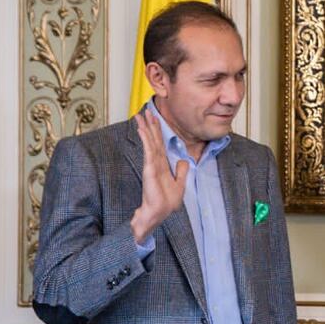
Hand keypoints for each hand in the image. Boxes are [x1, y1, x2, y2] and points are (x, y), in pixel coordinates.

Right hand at [130, 110, 188, 243]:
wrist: (159, 213)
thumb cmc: (166, 202)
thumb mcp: (180, 185)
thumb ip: (181, 172)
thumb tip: (183, 161)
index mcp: (162, 165)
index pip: (159, 144)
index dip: (157, 131)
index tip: (154, 118)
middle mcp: (155, 162)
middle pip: (153, 139)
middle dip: (150, 124)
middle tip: (146, 110)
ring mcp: (151, 164)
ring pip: (149, 141)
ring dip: (146, 127)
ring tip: (141, 115)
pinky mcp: (150, 168)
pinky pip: (149, 150)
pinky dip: (146, 139)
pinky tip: (142, 129)